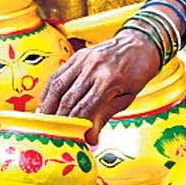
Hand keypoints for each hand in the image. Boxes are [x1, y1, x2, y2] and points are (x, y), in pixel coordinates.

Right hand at [37, 30, 160, 144]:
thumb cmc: (136, 73)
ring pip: (57, 86)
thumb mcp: (126, 98)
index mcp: (109, 81)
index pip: (84, 109)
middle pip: (68, 99)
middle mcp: (93, 69)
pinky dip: (48, 91)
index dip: (75, 126)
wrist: (140, 44)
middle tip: (54, 134)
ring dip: (48, 106)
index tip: (70, 138)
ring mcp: (83, 60)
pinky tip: (46, 104)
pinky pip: (57, 75)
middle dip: (59, 120)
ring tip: (45, 121)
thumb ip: (104, 117)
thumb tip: (90, 139)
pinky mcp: (76, 55)